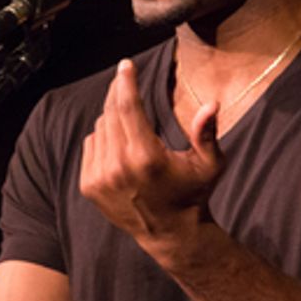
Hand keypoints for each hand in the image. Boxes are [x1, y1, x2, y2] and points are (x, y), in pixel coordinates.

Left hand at [79, 59, 223, 253]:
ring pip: (100, 127)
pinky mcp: (88, 185)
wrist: (170, 235)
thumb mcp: (209, 165)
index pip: (128, 107)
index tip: (125, 65)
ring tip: (133, 127)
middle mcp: (118, 167)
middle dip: (119, 92)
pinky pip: (90, 145)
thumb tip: (211, 105)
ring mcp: (100, 177)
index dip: (126, 82)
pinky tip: (121, 148)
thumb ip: (207, 134)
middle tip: (126, 80)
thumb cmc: (193, 194)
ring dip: (113, 118)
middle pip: (111, 113)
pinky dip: (103, 139)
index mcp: (146, 158)